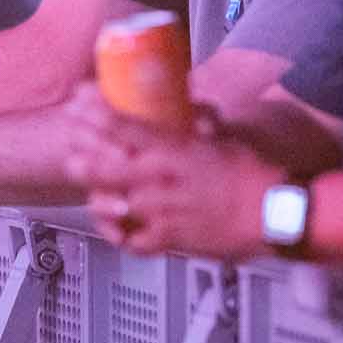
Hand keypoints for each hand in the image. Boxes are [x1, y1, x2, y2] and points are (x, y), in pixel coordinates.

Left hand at [59, 83, 272, 257]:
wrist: (271, 214)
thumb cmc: (252, 176)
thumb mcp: (222, 139)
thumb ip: (199, 125)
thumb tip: (193, 110)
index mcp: (174, 150)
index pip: (123, 126)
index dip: (94, 113)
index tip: (80, 101)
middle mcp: (161, 179)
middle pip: (106, 167)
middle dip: (83, 157)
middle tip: (71, 151)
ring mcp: (161, 211)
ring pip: (113, 204)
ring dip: (96, 196)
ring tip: (88, 189)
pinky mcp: (169, 239)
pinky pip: (132, 241)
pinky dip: (122, 236)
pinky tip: (118, 229)